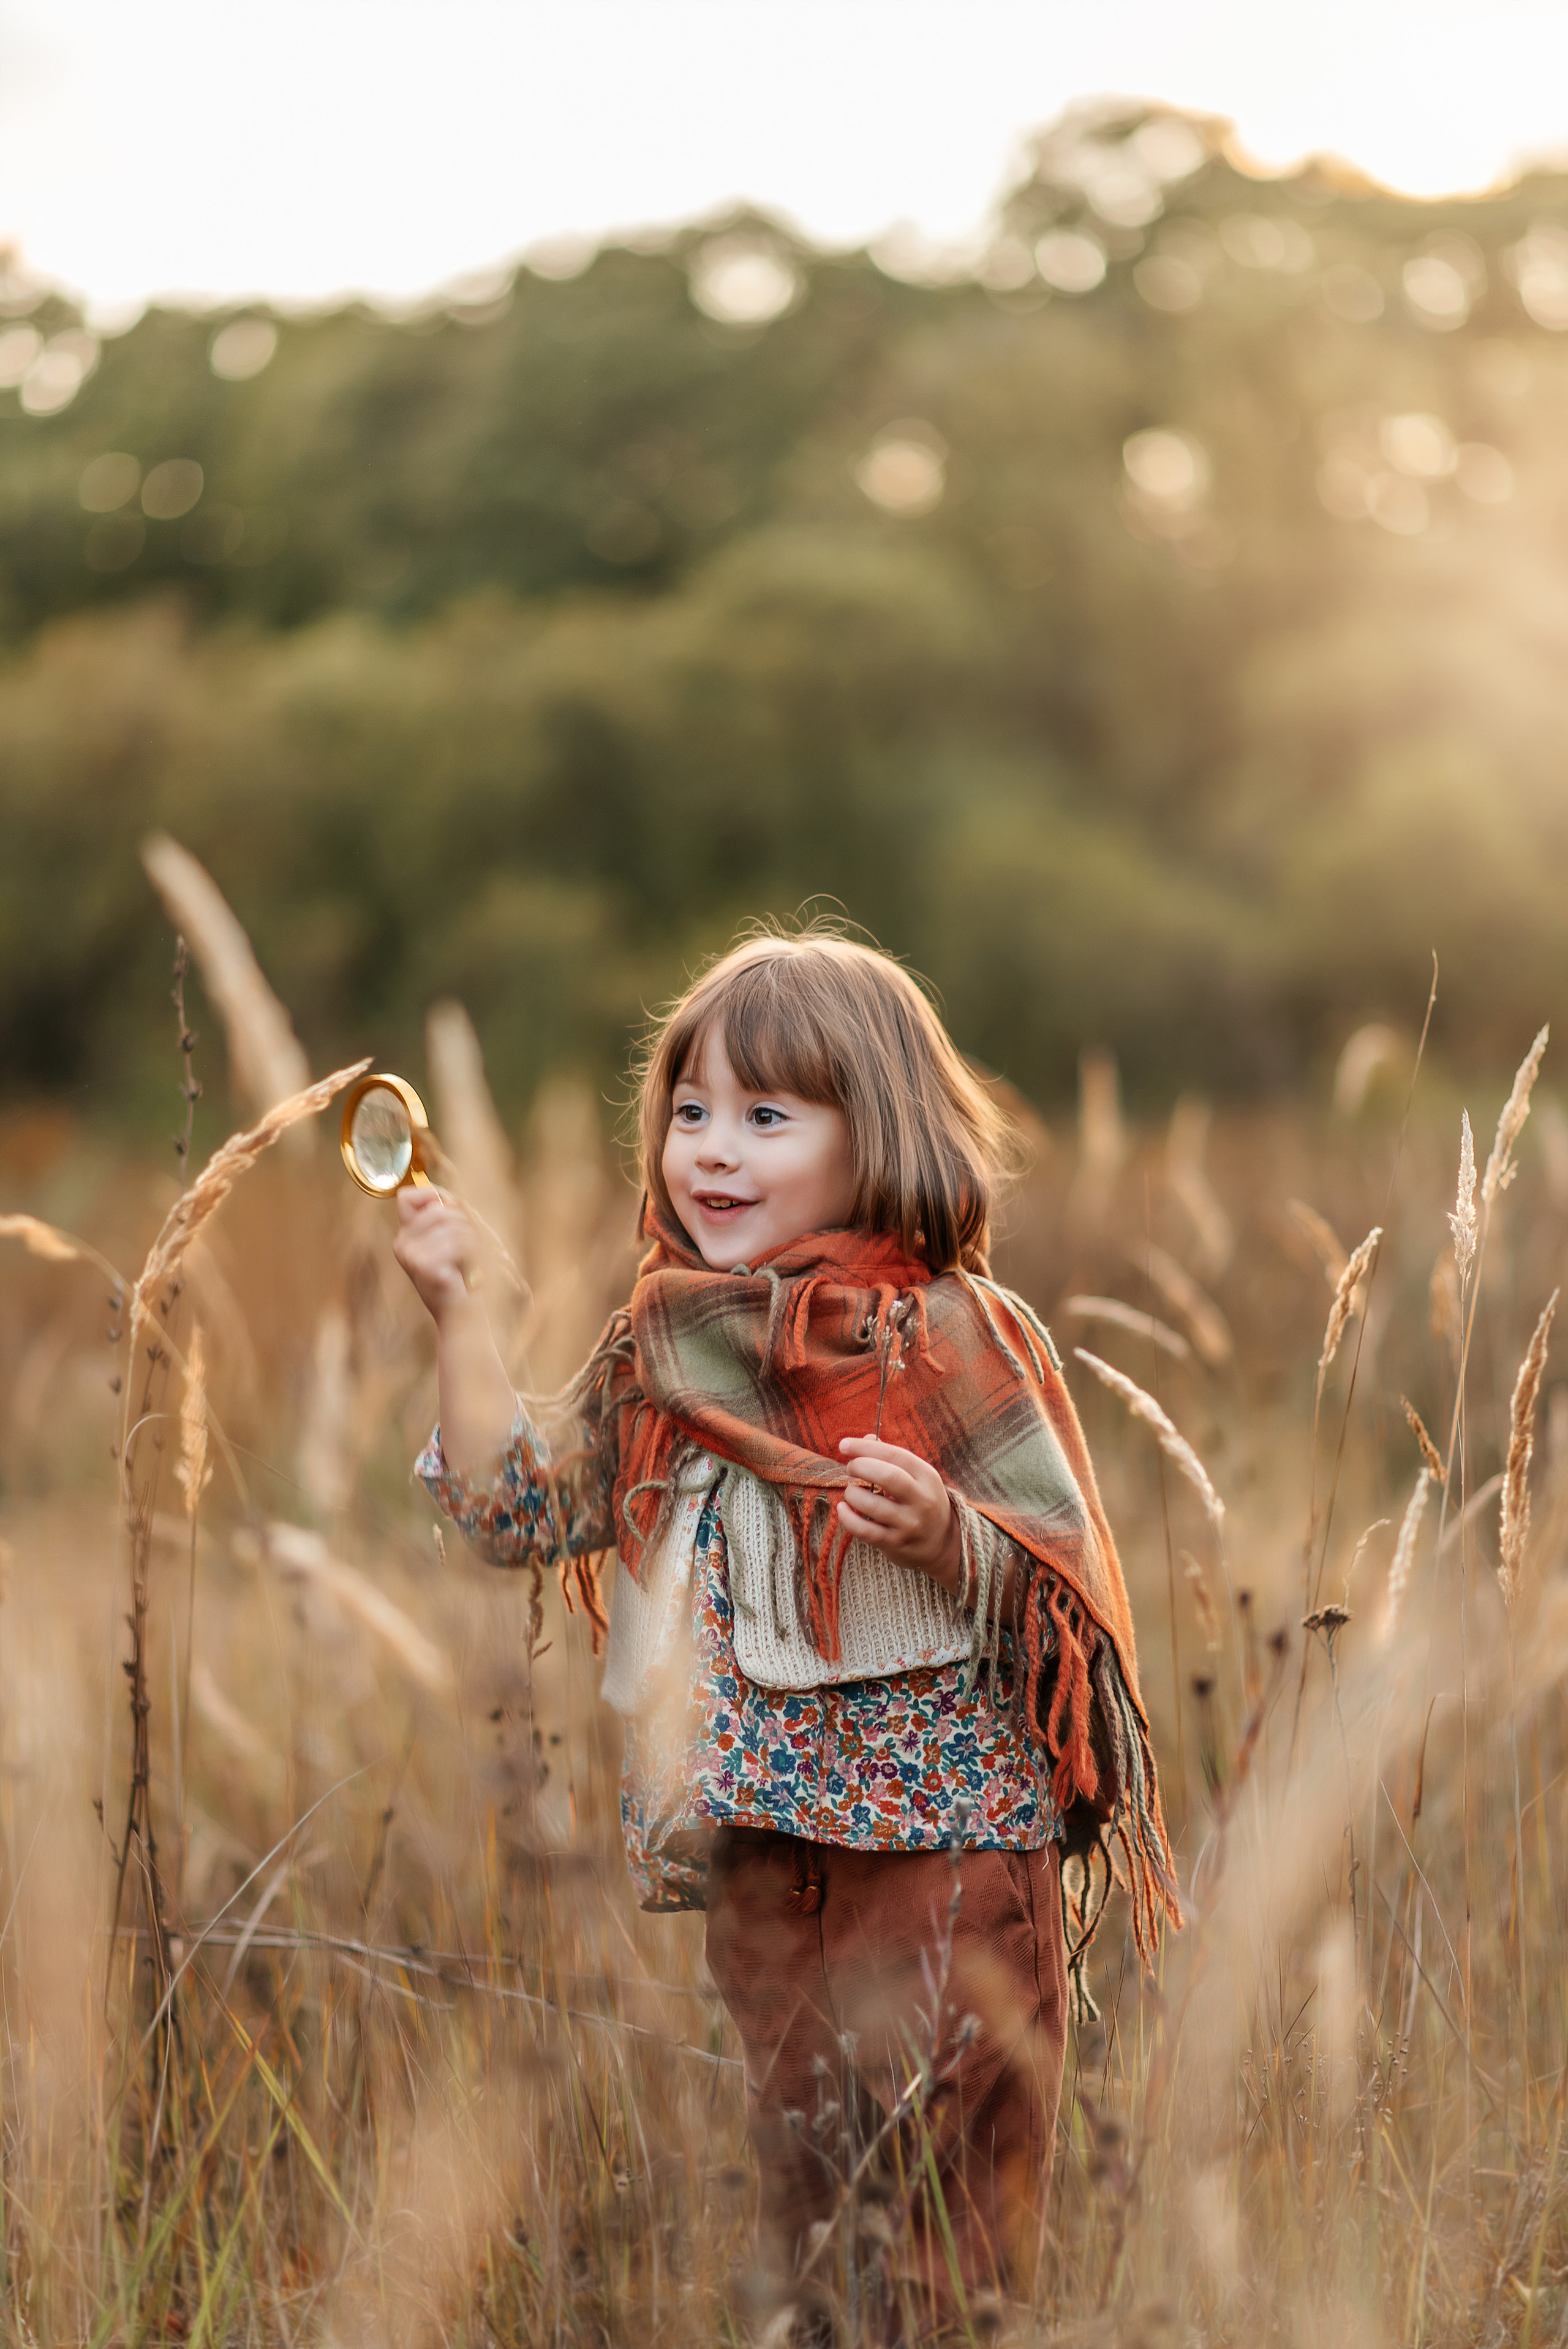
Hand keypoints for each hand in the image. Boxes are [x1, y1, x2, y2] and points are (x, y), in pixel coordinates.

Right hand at [392, 1188, 478, 1323]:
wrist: (462, 1318)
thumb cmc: (462, 1279)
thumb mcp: (450, 1243)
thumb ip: (444, 1218)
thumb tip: (443, 1194)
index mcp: (405, 1237)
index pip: (407, 1197)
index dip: (432, 1198)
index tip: (453, 1217)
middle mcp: (402, 1245)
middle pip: (438, 1209)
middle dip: (465, 1222)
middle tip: (475, 1244)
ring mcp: (411, 1256)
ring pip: (453, 1226)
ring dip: (474, 1240)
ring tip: (475, 1260)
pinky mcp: (425, 1267)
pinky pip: (459, 1242)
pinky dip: (474, 1252)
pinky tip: (473, 1269)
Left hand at [836, 1436, 962, 1596]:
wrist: (942, 1543)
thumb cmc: (922, 1501)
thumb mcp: (918, 1477)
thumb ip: (893, 1457)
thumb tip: (867, 1437)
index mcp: (927, 1477)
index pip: (895, 1455)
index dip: (866, 1447)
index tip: (844, 1445)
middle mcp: (921, 1500)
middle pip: (888, 1477)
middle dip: (860, 1467)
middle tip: (849, 1468)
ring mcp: (909, 1524)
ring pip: (873, 1505)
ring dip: (852, 1494)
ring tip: (850, 1492)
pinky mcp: (895, 1543)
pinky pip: (864, 1530)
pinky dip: (847, 1518)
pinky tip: (843, 1509)